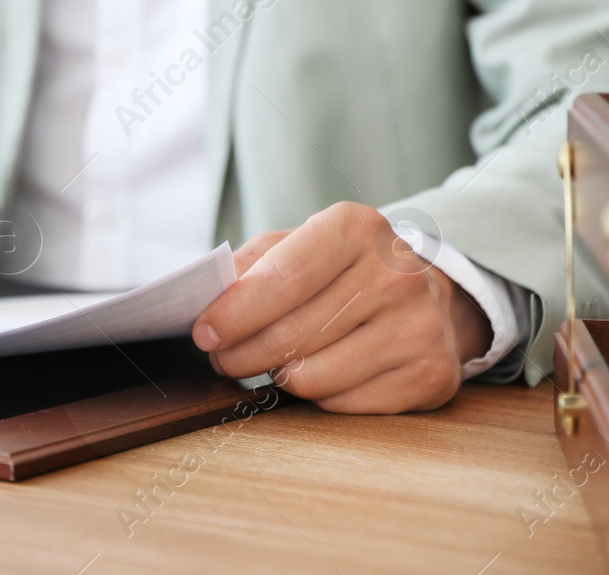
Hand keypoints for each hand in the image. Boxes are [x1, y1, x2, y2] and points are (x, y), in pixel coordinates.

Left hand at [191, 202, 492, 413]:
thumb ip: (251, 264)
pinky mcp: (430, 375)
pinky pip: (341, 404)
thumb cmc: (343, 269)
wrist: (430, 294)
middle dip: (240, 354)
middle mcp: (395, 275)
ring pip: (311, 378)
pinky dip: (318, 395)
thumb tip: (210, 296)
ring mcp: (419, 327)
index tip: (204, 332)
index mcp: (355, 229)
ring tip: (272, 361)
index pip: (282, 279)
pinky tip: (322, 372)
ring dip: (277, 376)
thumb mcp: (298, 244)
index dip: (234, 313)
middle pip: (289, 336)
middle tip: (222, 357)